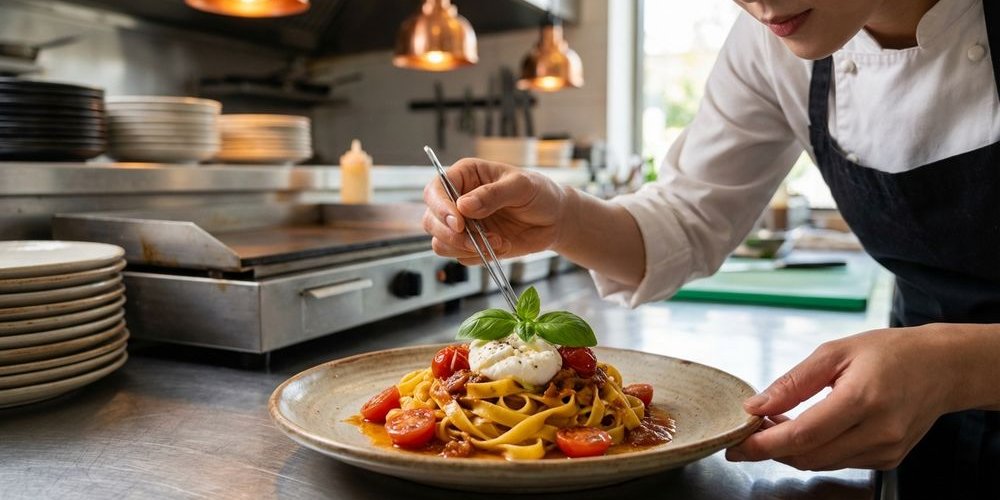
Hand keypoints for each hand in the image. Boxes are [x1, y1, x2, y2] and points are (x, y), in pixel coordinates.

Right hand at [422, 158, 568, 265]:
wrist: (555, 220)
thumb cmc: (539, 193)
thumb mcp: (521, 186)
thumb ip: (493, 194)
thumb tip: (464, 206)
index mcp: (465, 176)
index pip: (435, 190)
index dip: (440, 208)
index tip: (459, 223)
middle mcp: (457, 200)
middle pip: (431, 221)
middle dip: (452, 235)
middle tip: (478, 239)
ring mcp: (463, 225)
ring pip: (441, 243)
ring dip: (467, 248)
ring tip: (498, 242)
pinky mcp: (471, 245)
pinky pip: (461, 257)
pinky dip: (480, 257)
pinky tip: (502, 246)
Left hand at [726, 326, 960, 470]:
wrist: (943, 368)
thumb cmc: (890, 353)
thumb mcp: (835, 352)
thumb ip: (793, 382)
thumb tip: (756, 405)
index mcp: (863, 399)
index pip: (803, 434)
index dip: (764, 443)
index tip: (736, 443)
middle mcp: (878, 432)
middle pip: (808, 456)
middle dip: (771, 449)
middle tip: (749, 432)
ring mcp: (886, 450)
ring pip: (821, 463)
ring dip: (791, 450)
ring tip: (775, 425)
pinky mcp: (888, 459)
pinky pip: (839, 462)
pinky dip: (815, 450)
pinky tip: (806, 430)